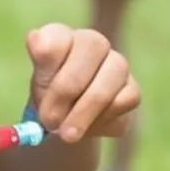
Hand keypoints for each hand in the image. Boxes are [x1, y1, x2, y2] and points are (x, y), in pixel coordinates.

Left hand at [25, 23, 140, 141]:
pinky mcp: (132, 89)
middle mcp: (92, 43)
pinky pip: (122, 102)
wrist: (67, 124)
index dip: (48, 60)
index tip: (39, 84)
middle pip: (89, 50)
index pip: (57, 36)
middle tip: (49, 121)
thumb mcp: (37, 86)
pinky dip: (102, 120)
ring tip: (66, 134)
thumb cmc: (47, 98)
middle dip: (65, 91)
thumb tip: (36, 40)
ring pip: (106, 80)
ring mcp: (117, 63)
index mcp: (62, 36)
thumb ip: (40, 67)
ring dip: (83, 113)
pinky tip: (89, 128)